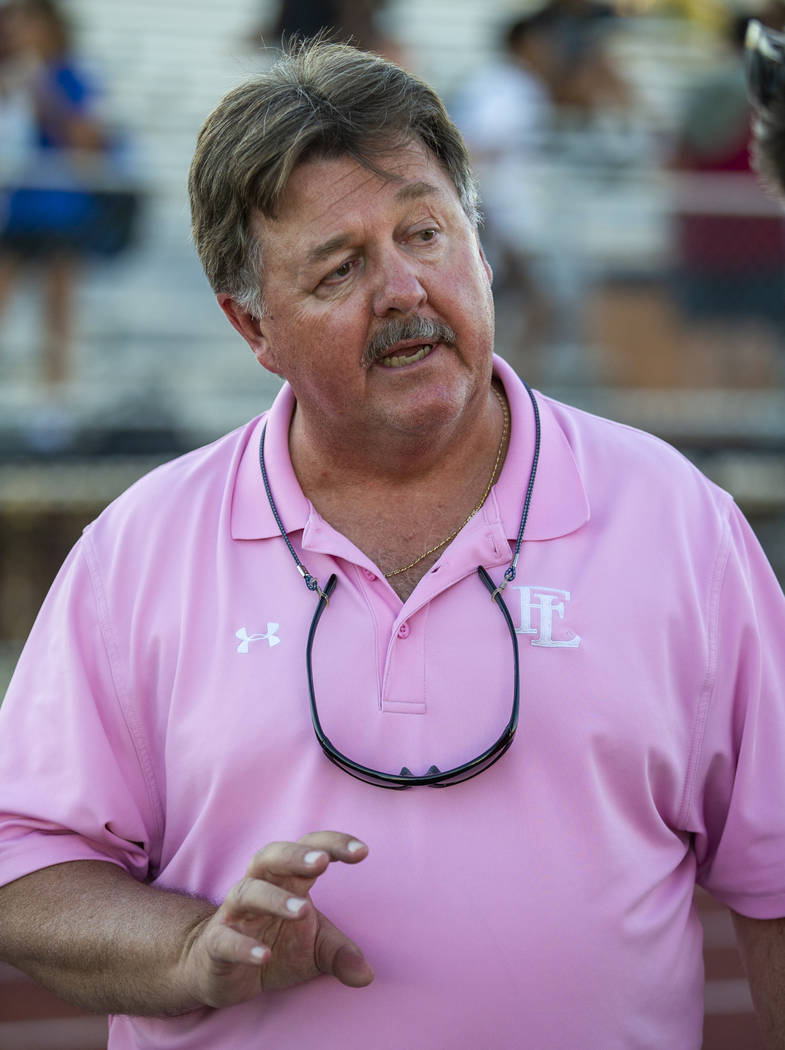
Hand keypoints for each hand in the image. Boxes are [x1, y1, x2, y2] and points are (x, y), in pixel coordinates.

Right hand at [181, 831, 372, 1007]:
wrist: (221, 970)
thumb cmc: (275, 946)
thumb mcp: (314, 950)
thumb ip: (340, 955)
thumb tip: (367, 976)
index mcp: (288, 879)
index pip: (310, 849)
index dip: (334, 845)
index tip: (363, 851)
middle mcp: (259, 886)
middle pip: (272, 856)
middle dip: (296, 855)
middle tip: (322, 861)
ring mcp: (235, 913)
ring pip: (248, 892)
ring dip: (276, 898)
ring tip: (303, 910)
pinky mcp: (215, 943)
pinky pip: (225, 938)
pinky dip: (243, 946)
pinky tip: (264, 956)